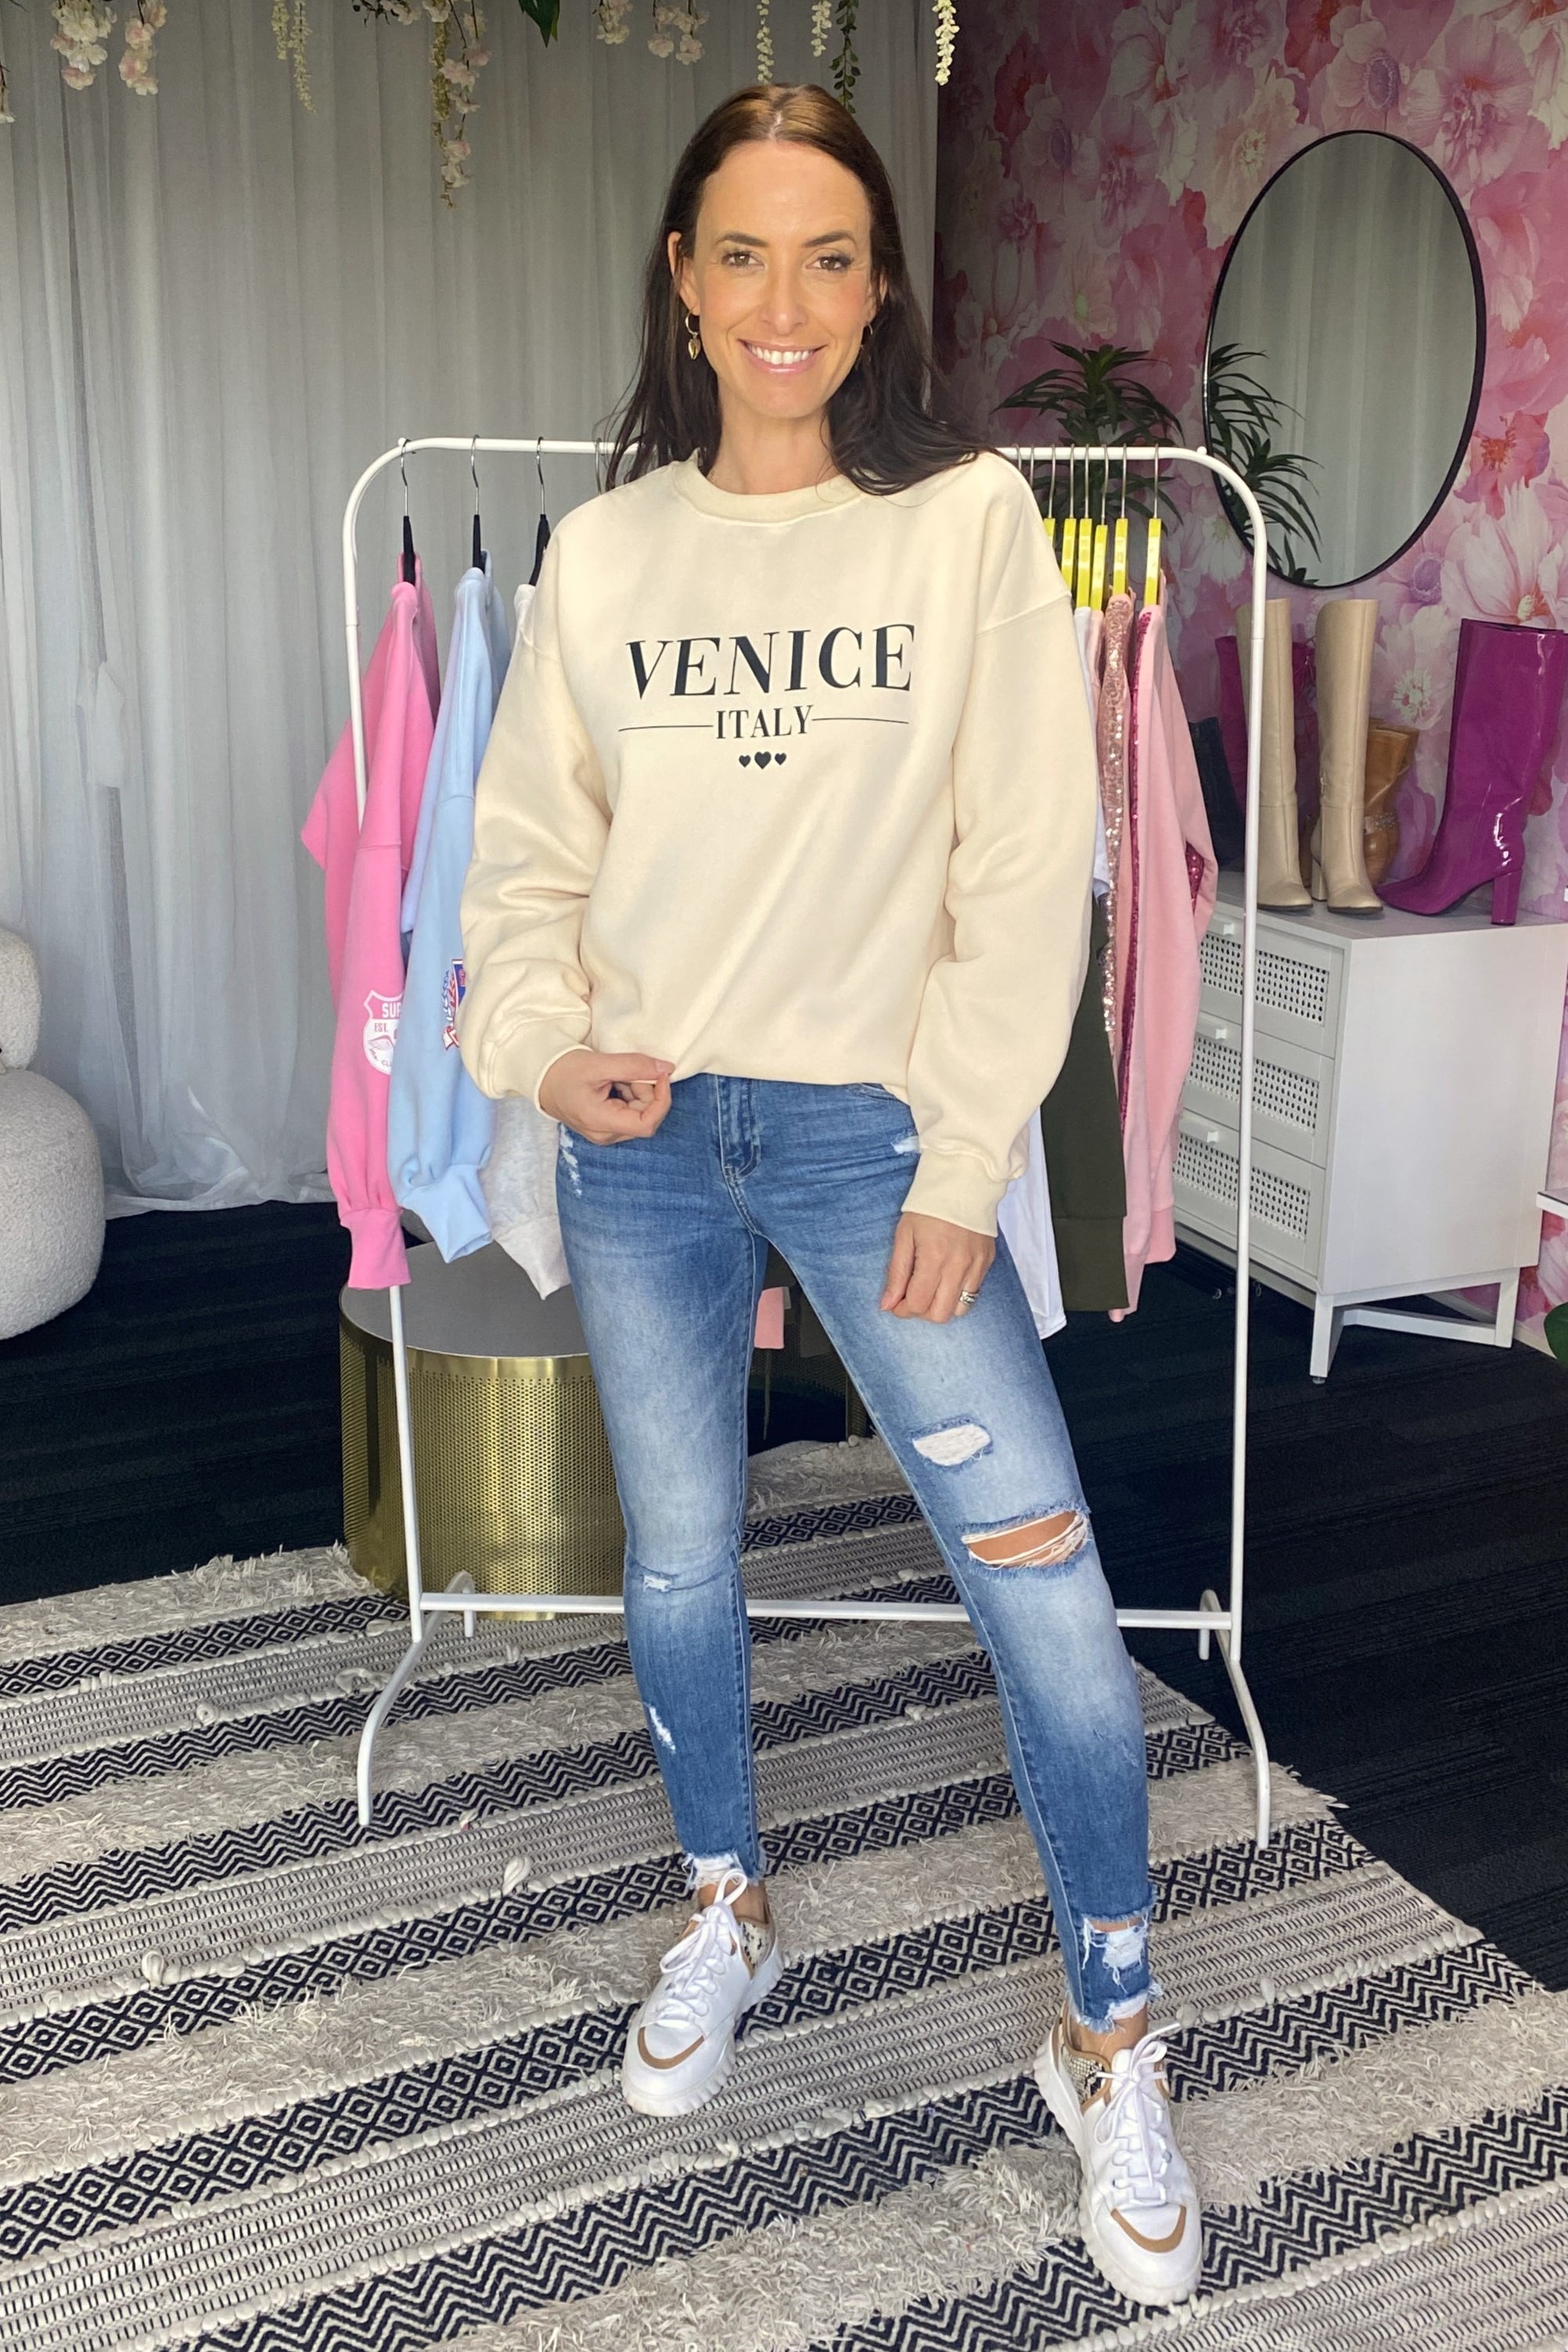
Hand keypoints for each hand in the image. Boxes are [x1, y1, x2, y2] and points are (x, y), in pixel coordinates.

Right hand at [539, 1049, 673, 1142]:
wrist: (541, 1079)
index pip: (647, 1124)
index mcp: (600, 1122)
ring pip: (639, 1113)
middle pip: (645, 1116)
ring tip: (613, 1076)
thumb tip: (667, 1068)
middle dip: (645, 1090)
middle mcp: (605, 1135)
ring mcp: (605, 1133)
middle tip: (626, 1070)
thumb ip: (634, 1066)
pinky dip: (628, 1094)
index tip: (661, 1076)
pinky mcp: (606, 1127)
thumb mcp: (599, 1064)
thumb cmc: (563, 1071)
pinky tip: (611, 1083)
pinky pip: (629, 1112)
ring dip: (635, 1091)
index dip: (661, 1100)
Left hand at [880, 1213, 994, 1322]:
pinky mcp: (987, 1263)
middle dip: (922, 1311)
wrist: (963, 1183)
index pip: (918, 1304)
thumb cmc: (928, 1207)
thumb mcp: (904, 1235)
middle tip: (913, 1295)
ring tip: (931, 1288)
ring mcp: (976, 1267)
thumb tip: (887, 1304)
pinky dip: (957, 1294)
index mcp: (934, 1259)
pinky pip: (973, 1294)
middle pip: (940, 1315)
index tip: (896, 1303)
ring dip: (941, 1306)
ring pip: (959, 1310)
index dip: (902, 1310)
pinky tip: (947, 1278)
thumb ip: (896, 1273)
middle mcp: (958, 1267)